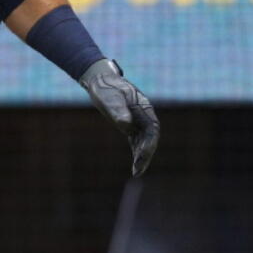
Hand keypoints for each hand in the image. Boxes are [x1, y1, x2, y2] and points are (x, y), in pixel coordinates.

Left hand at [80, 59, 159, 176]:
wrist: (101, 80)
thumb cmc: (106, 87)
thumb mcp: (111, 98)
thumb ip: (119, 110)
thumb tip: (126, 123)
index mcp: (143, 107)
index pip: (152, 128)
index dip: (149, 143)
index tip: (141, 156)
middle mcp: (144, 114)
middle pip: (150, 137)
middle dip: (146, 154)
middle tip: (138, 170)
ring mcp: (138, 120)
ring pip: (144, 141)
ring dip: (142, 156)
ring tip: (137, 172)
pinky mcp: (130, 124)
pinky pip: (137, 141)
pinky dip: (137, 152)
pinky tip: (135, 165)